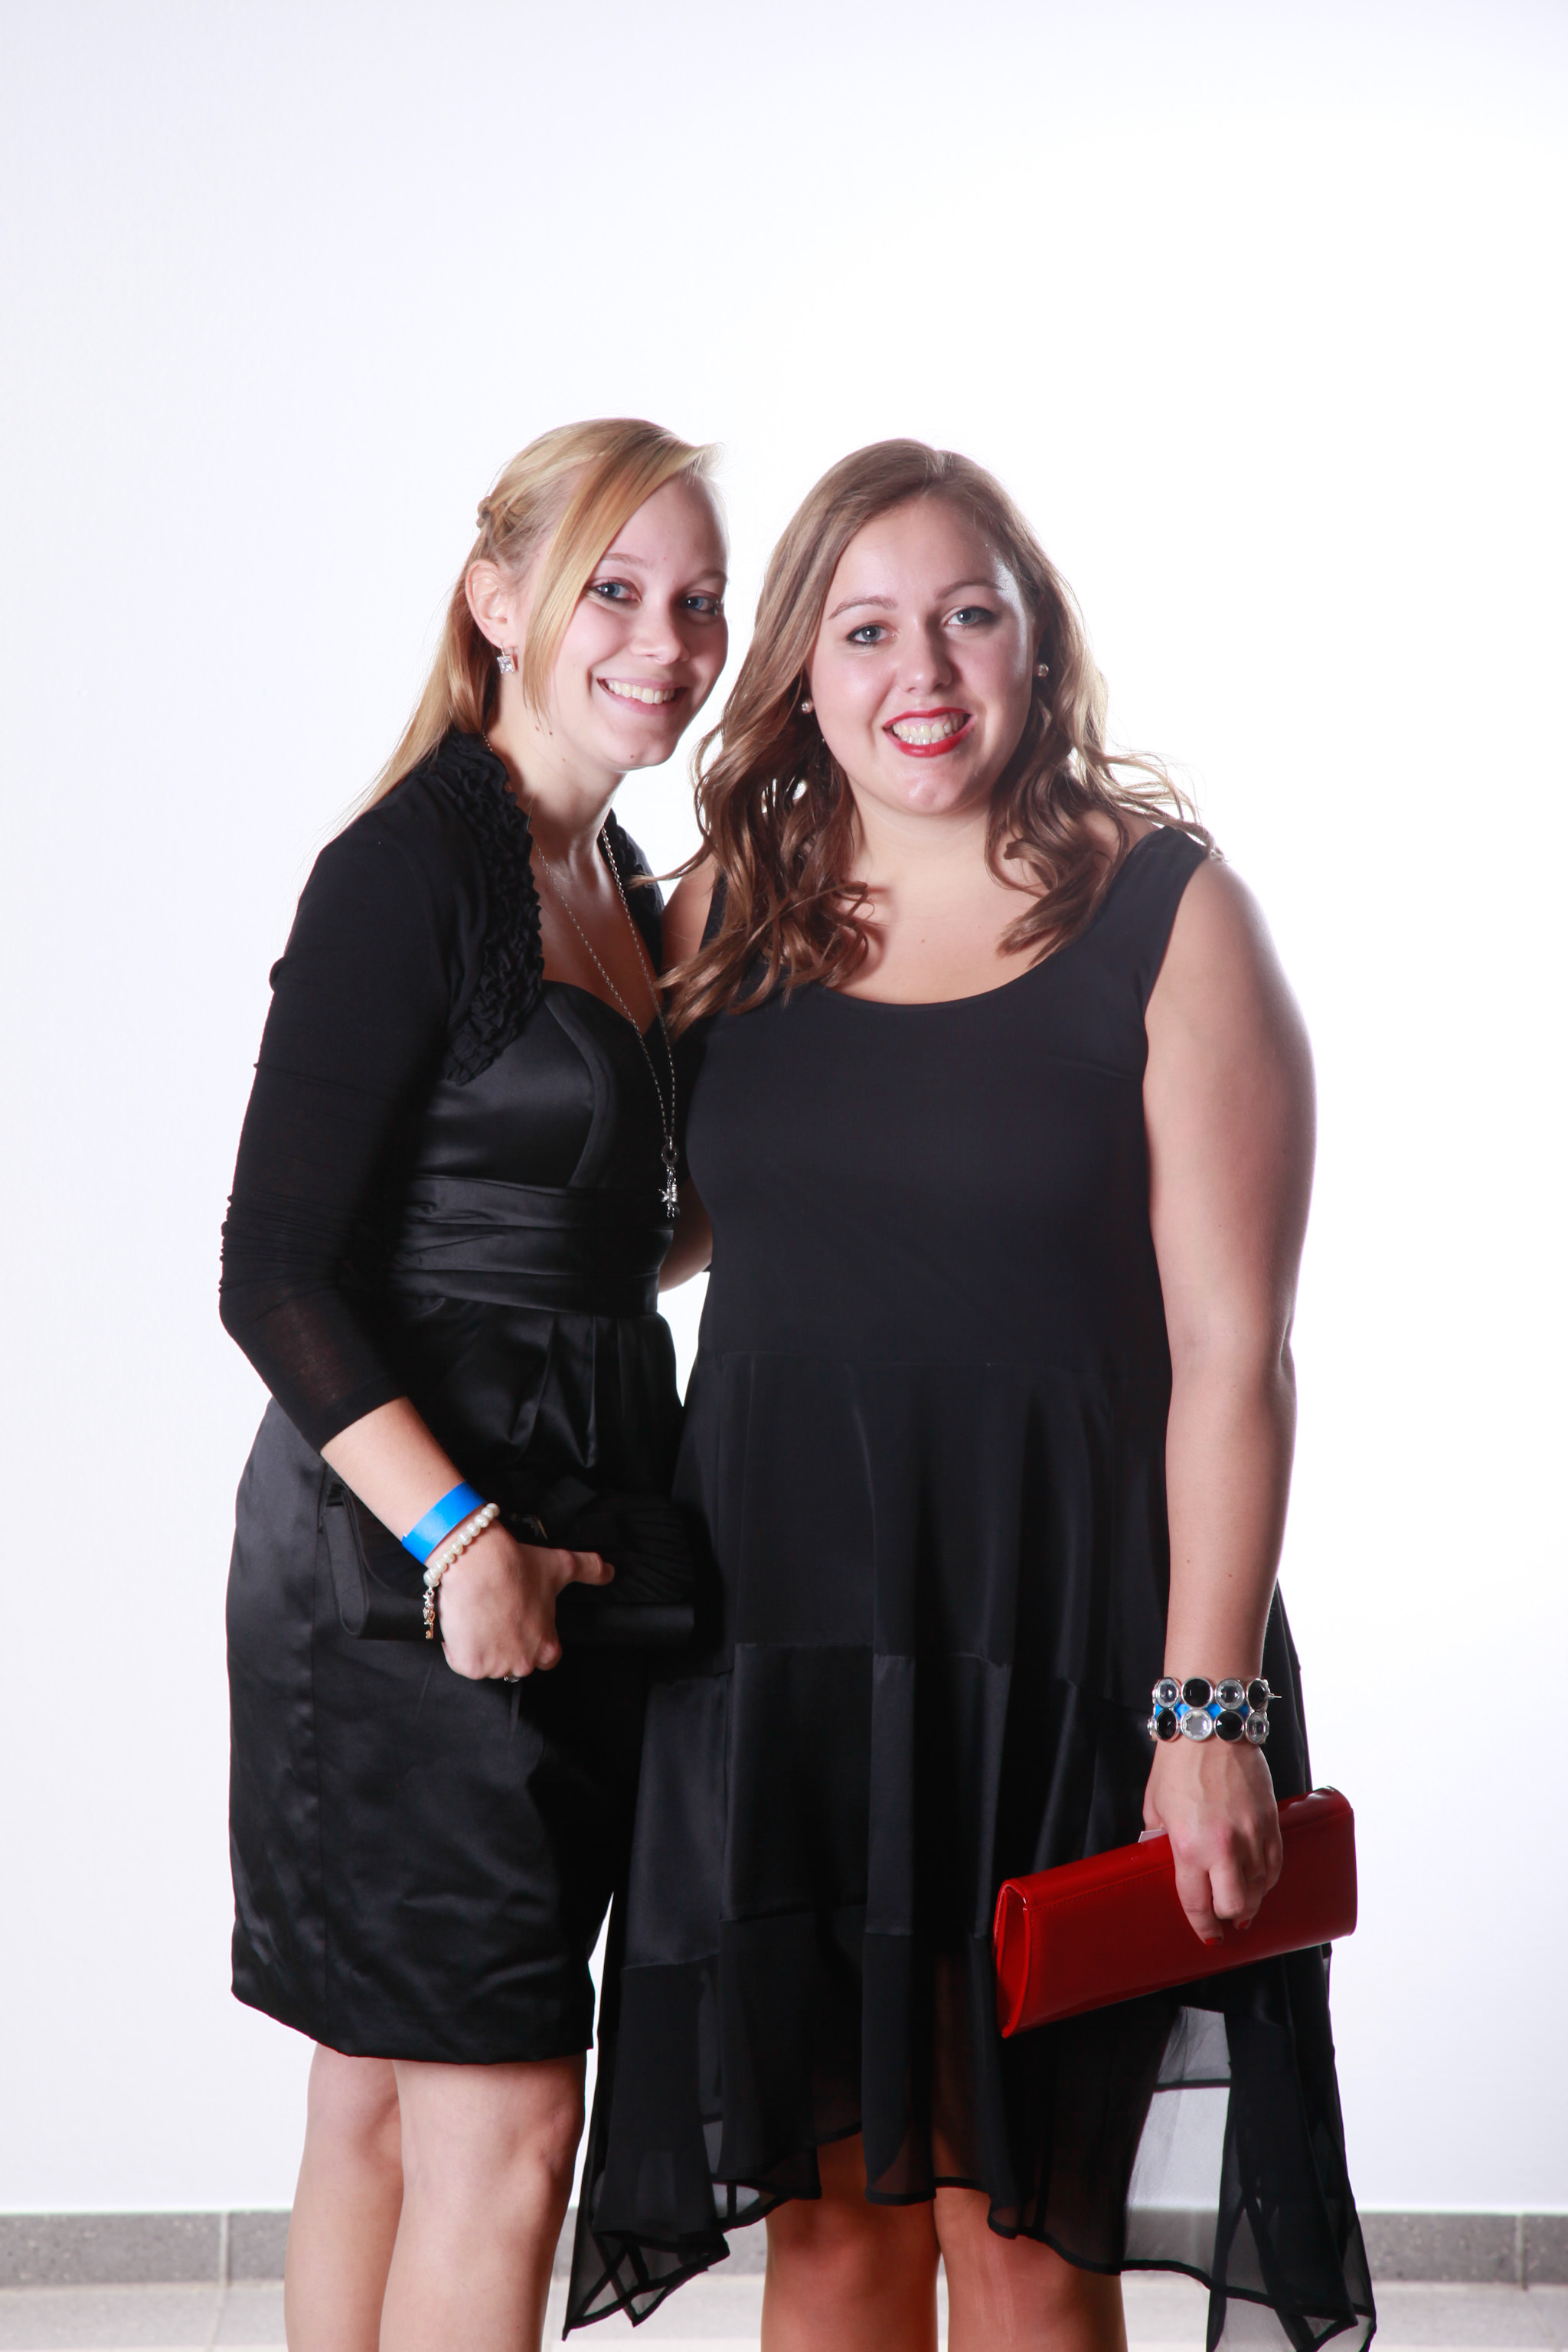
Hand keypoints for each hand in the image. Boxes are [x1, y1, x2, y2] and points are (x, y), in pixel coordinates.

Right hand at [435, 1523, 612, 1679]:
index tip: (519, 1621)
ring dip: (481, 1645)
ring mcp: (495, 1666)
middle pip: (513, 1661)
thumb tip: (610, 1571)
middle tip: (496, 1615)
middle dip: (504, 1643)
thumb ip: (589, 1570)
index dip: (531, 1639)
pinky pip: (460, 1660)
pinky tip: (463, 1622)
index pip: (545, 1657)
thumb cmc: (518, 1565)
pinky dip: (458, 1645)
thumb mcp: (561, 1566)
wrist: (478, 1563)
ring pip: (486, 1661)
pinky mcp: (468, 1665)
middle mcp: (524, 1663)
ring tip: (479, 1615)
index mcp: (547, 1647)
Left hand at [1143, 1734, 1281, 1943]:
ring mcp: (1252, 1835)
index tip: (1207, 1936)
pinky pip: (1276, 1864)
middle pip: (1236, 1905)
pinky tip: (1260, 1879)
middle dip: (1229, 1918)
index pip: (1199, 1904)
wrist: (1211, 1728)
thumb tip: (1158, 1857)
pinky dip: (1269, 1878)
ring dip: (1251, 1900)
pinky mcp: (1270, 1822)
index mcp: (1189, 1846)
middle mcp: (1224, 1847)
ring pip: (1261, 1889)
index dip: (1203, 1927)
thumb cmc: (1178, 1764)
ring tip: (1243, 1900)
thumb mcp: (1155, 1805)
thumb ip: (1157, 1837)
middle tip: (1225, 1918)